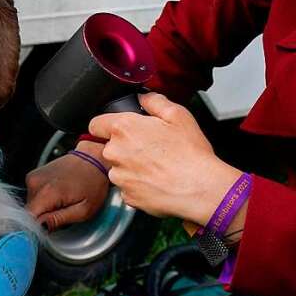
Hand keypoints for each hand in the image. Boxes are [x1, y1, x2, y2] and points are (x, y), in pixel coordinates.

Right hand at [26, 143, 110, 230]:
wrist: (93, 159)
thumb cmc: (93, 183)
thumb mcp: (84, 210)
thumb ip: (59, 220)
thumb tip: (40, 227)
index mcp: (47, 192)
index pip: (28, 219)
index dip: (37, 228)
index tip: (50, 228)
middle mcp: (35, 183)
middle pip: (30, 213)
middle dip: (43, 218)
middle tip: (63, 212)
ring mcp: (32, 177)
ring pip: (31, 205)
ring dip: (44, 208)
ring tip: (62, 201)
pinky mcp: (33, 175)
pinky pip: (33, 196)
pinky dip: (43, 199)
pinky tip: (57, 194)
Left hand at [88, 93, 243, 223]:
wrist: (200, 188)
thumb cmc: (190, 153)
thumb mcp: (177, 115)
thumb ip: (154, 101)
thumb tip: (143, 98)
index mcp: (124, 129)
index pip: (96, 124)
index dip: (107, 125)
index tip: (119, 129)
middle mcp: (115, 153)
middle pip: (110, 147)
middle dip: (125, 146)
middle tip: (150, 148)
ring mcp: (119, 177)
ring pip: (118, 168)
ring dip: (131, 167)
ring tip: (157, 166)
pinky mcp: (127, 197)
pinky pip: (128, 187)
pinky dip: (138, 184)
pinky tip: (157, 181)